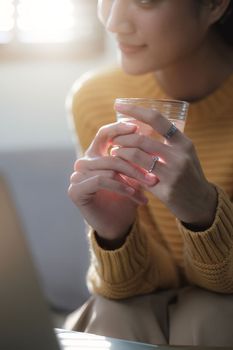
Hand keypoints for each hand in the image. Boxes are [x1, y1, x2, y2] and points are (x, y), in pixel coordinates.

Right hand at [68, 122, 156, 242]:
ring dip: (132, 177)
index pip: (104, 134)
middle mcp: (84, 163)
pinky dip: (120, 186)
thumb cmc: (126, 198)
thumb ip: (135, 157)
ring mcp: (77, 176)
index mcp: (95, 155)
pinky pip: (101, 181)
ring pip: (109, 168)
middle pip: (112, 154)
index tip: (138, 128)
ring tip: (149, 187)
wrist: (118, 225)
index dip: (119, 127)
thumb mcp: (133, 175)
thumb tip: (149, 134)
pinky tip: (134, 194)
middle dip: (136, 164)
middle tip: (154, 174)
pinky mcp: (75, 190)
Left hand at [113, 103, 216, 229]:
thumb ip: (167, 142)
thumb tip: (140, 126)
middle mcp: (179, 156)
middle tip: (113, 139)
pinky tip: (120, 169)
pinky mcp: (165, 191)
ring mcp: (173, 174)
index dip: (135, 110)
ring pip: (135, 156)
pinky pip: (137, 177)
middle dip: (121, 137)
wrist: (200, 203)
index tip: (118, 104)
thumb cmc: (187, 175)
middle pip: (140, 139)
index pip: (156, 119)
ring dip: (120, 153)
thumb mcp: (183, 154)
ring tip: (114, 152)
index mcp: (183, 143)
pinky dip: (126, 171)